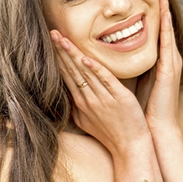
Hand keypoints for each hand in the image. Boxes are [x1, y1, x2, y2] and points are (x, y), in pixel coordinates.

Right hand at [50, 30, 150, 156]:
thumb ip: (79, 106)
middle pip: (71, 70)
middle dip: (61, 51)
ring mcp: (102, 99)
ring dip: (73, 54)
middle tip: (52, 32)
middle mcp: (88, 99)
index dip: (59, 57)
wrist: (129, 148)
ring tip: (63, 39)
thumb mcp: (87, 122)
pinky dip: (95, 69)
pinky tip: (85, 58)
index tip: (52, 42)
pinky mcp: (119, 98)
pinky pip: (105, 80)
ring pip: (84, 72)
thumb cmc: (111, 135)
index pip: (66, 75)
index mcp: (81, 102)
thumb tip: (70, 94)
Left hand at [140, 0, 182, 130]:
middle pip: (164, 24)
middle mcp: (168, 59)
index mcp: (160, 61)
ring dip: (164, 9)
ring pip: (167, 29)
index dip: (155, 11)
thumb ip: (131, 67)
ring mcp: (170, 63)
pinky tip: (160, 14)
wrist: (156, 130)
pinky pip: (165, 44)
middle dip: (162, 3)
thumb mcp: (137, 82)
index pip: (157, 30)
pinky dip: (163, 28)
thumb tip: (115, 57)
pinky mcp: (168, 70)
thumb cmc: (144, 109)